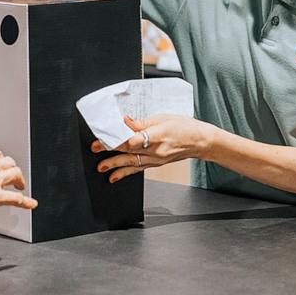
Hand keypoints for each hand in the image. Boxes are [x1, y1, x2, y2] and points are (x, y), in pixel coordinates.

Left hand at [92, 115, 216, 182]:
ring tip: (101, 167)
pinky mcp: (156, 164)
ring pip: (131, 162)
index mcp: (157, 135)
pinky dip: (125, 173)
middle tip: (95, 149)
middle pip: (129, 151)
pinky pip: (138, 169)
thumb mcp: (163, 118)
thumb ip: (142, 123)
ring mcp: (156, 159)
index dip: (117, 139)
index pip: (132, 139)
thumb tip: (125, 122)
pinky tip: (114, 176)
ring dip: (115, 165)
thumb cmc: (185, 126)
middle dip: (110, 151)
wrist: (200, 141)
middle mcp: (156, 150)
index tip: (104, 136)